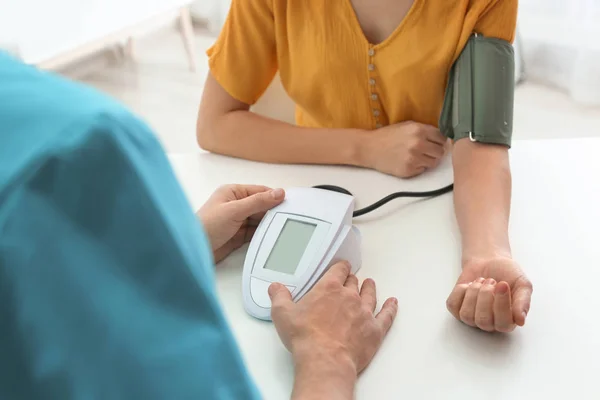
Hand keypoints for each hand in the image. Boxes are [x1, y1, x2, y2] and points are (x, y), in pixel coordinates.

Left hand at [197, 185, 284, 262]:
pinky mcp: (238, 236)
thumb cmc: (206, 225)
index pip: (259, 192)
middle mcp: (235, 205)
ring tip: (285, 228)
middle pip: (261, 206)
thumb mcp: (235, 210)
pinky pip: (255, 233)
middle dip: (273, 212)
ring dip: (269, 224)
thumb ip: (258, 202)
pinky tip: (273, 237)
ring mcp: (237, 221)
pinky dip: (263, 235)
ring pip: (259, 220)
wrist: (194, 249)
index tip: (290, 203)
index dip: (274, 197)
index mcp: (233, 193)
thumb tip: (278, 192)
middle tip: (291, 218)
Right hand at [269, 262, 397, 375]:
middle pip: (354, 282)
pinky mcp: (374, 330)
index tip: (341, 267)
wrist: (325, 361)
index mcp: (328, 288)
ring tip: (370, 284)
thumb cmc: (305, 338)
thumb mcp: (283, 314)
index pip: (338, 270)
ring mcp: (364, 313)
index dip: (340, 267)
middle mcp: (349, 297)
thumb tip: (276, 288)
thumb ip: (279, 297)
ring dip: (369, 289)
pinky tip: (392, 303)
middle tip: (351, 280)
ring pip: (370, 295)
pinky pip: (386, 315)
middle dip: (352, 280)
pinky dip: (390, 308)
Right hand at [364, 121, 447, 177]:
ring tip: (417, 157)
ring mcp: (414, 158)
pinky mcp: (409, 170)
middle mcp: (418, 144)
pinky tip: (408, 162)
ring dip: (428, 160)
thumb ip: (424, 130)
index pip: (442, 138)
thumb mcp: (407, 126)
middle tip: (426, 151)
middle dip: (435, 151)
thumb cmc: (388, 136)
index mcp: (419, 130)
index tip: (435, 143)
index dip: (439, 141)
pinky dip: (418, 167)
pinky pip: (423, 170)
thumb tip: (443, 138)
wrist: (369, 148)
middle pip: (441, 151)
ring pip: (434, 162)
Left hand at [446, 257, 532, 331]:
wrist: (489, 261)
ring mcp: (471, 318)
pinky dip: (460, 291)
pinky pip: (453, 305)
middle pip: (483, 320)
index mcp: (508, 321)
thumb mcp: (522, 284)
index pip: (503, 324)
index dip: (501, 304)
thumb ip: (523, 302)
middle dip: (485, 296)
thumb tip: (520, 320)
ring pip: (466, 315)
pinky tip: (469, 285)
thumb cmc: (508, 274)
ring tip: (481, 282)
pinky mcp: (456, 309)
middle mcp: (489, 323)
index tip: (502, 284)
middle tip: (491, 281)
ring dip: (473, 292)